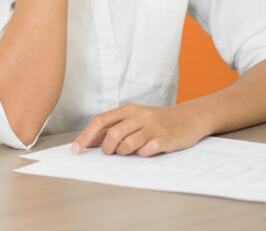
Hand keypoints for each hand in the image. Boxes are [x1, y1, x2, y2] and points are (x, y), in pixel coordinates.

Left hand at [71, 103, 209, 157]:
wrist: (189, 118)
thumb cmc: (157, 121)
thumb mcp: (135, 119)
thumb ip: (115, 127)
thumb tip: (91, 142)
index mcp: (128, 109)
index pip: (100, 121)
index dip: (85, 136)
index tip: (76, 150)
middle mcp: (139, 116)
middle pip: (112, 134)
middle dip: (106, 148)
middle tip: (109, 153)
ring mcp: (152, 127)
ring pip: (127, 144)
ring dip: (123, 153)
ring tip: (128, 152)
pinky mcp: (164, 138)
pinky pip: (145, 151)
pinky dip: (141, 155)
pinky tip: (147, 151)